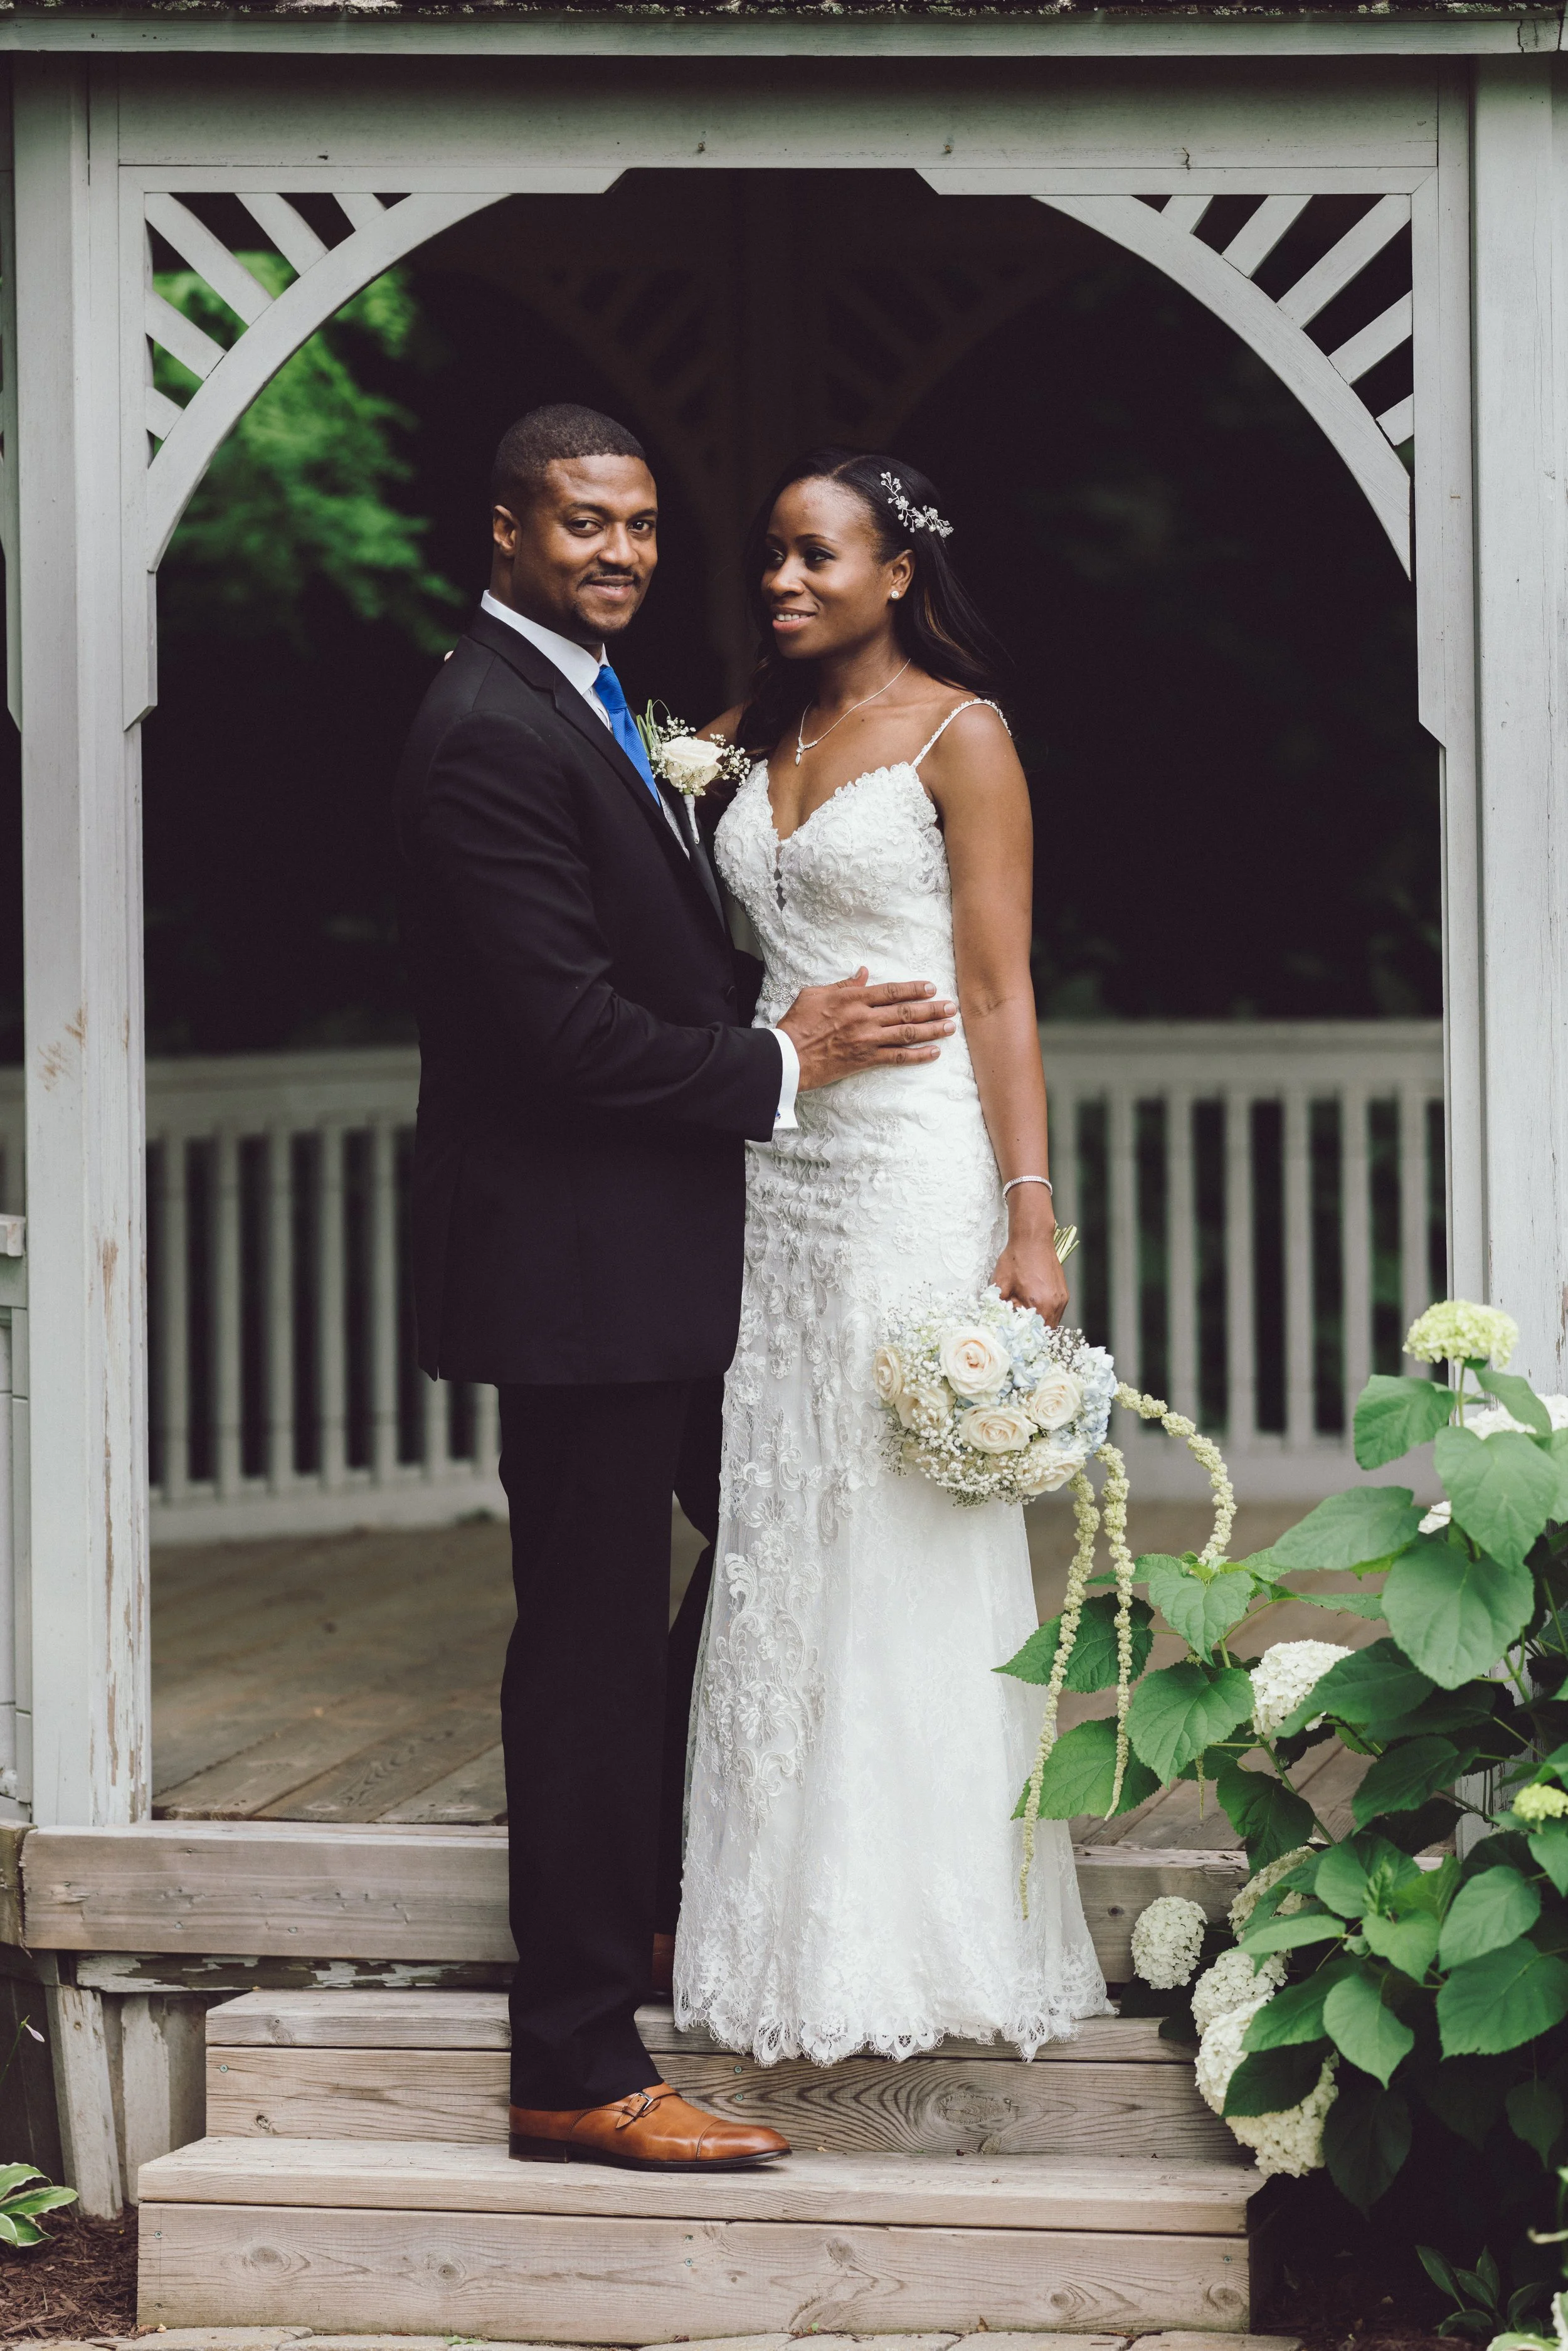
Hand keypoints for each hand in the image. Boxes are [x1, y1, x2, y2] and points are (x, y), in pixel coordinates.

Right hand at [779, 968, 955, 1090]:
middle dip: (932, 1009)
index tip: (932, 988)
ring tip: (950, 1027)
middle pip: (906, 1011)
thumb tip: (863, 973)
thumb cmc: (798, 1023)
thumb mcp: (815, 994)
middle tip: (952, 1007)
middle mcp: (865, 1017)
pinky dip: (917, 1055)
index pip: (891, 991)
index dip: (914, 989)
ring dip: (932, 1030)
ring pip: (907, 1033)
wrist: (788, 1056)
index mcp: (853, 998)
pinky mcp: (865, 1060)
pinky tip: (933, 1052)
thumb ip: (843, 984)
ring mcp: (867, 1040)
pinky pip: (897, 1057)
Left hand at [992, 1193, 1067, 1327]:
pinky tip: (1033, 1306)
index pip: (1035, 1335)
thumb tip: (997, 1321)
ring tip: (1025, 1317)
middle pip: (1046, 1331)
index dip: (1024, 1339)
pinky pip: (1056, 1310)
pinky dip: (1045, 1313)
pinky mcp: (1063, 1291)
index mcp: (1039, 1304)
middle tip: (1019, 1329)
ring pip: (1052, 1321)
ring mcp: (1061, 1298)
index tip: (1015, 1338)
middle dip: (1032, 1333)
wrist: (1032, 1239)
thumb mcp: (1000, 1285)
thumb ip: (999, 1307)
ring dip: (1040, 1323)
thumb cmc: (1016, 1259)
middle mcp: (1054, 1303)